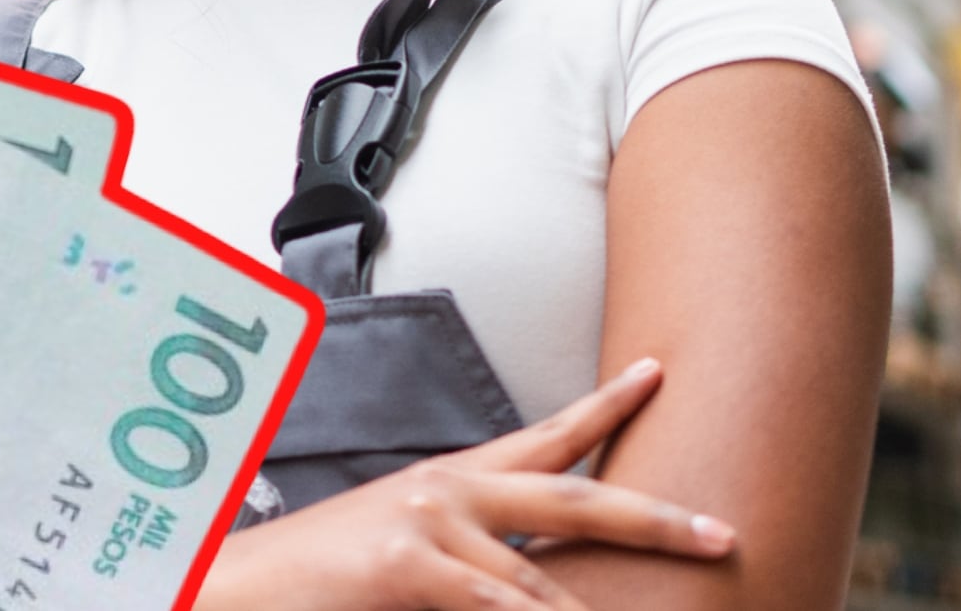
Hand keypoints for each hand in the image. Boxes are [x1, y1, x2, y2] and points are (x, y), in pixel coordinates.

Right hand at [200, 358, 735, 610]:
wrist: (237, 587)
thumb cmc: (323, 581)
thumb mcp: (408, 554)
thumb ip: (473, 561)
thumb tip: (537, 589)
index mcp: (449, 482)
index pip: (544, 436)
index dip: (606, 407)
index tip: (658, 372)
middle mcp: (446, 489)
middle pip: (573, 495)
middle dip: (655, 516)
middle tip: (722, 531)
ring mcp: (428, 522)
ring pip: (541, 581)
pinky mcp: (410, 562)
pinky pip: (499, 605)